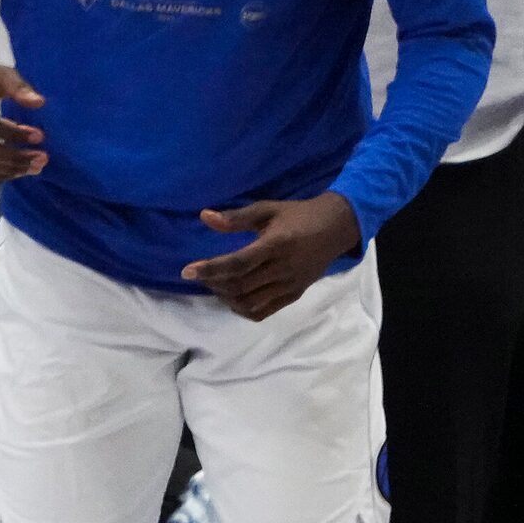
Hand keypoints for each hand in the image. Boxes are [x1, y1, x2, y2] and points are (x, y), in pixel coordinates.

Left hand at [182, 193, 360, 320]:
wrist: (337, 227)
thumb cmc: (298, 215)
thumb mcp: (268, 210)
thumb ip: (236, 218)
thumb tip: (204, 217)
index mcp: (276, 245)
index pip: (238, 264)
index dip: (210, 269)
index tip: (186, 271)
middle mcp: (283, 269)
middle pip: (239, 286)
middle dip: (214, 283)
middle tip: (202, 274)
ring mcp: (289, 285)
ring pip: (248, 303)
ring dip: (225, 297)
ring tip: (216, 284)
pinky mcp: (293, 296)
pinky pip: (261, 312)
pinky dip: (242, 309)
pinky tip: (233, 297)